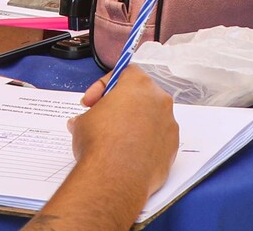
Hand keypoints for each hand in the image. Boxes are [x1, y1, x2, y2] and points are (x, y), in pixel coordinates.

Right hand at [72, 68, 178, 203]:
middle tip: (103, 119)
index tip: (91, 102)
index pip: (124, 73)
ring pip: (152, 118)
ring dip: (135, 124)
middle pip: (141, 95)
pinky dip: (145, 144)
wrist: (114, 178)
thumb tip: (80, 123)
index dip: (103, 87)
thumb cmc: (99, 144)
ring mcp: (169, 124)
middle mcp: (159, 100)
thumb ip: (87, 116)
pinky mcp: (172, 148)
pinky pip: (158, 139)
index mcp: (138, 84)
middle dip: (121, 105)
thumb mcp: (83, 122)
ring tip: (115, 141)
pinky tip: (129, 155)